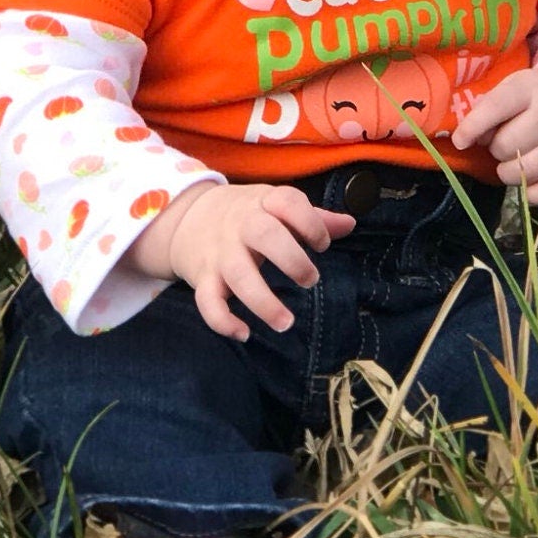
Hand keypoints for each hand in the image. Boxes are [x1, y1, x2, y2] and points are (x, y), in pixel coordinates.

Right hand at [129, 181, 355, 340]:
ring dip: (263, 303)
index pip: (288, 203)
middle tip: (311, 281)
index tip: (321, 244)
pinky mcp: (203, 278)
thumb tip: (350, 224)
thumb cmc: (246, 214)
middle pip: (265, 236)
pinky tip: (244, 334)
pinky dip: (222, 321)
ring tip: (286, 323)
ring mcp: (220, 253)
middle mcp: (240, 226)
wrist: (188, 216)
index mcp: (263, 203)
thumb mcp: (276, 206)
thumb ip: (314, 217)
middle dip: (292, 260)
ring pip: (239, 276)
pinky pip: (207, 301)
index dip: (310, 223)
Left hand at [449, 68, 537, 206]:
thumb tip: (467, 139)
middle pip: (506, 146)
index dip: (472, 127)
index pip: (495, 108)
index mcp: (530, 89)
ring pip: (521, 173)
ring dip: (508, 172)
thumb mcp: (514, 88)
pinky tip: (528, 180)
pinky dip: (530, 193)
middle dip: (496, 149)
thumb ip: (488, 108)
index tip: (460, 141)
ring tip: (514, 160)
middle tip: (504, 143)